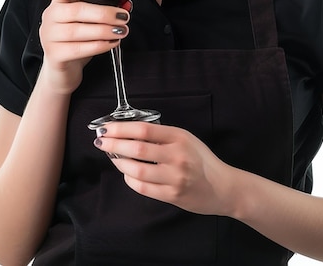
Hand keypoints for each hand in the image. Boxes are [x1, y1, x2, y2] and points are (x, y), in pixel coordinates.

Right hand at [38, 0, 129, 94]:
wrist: (63, 69)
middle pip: (76, 10)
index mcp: (59, 3)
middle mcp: (50, 17)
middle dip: (104, 13)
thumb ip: (105, 6)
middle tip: (124, 16)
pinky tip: (112, 43)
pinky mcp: (54, 55)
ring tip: (122, 31)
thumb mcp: (88, 20)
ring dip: (104, 30)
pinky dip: (99, 46)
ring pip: (77, 31)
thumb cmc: (77, 40)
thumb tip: (127, 0)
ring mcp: (49, 36)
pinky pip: (78, 49)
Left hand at [93, 121, 234, 216]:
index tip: (106, 127)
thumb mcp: (185, 138)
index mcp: (179, 137)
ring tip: (112, 157)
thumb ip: (161, 135)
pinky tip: (127, 173)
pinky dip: (130, 179)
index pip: (144, 130)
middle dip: (114, 144)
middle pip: (137, 149)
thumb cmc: (201, 159)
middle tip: (101, 141)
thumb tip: (128, 132)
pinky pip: (143, 187)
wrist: (222, 187)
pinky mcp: (172, 195)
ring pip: (137, 170)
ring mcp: (174, 177)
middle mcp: (177, 156)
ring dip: (119, 162)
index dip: (121, 128)